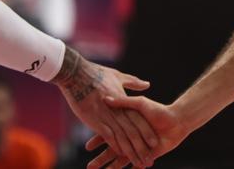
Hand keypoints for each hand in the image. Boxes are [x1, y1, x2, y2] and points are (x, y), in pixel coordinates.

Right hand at [53, 50, 158, 167]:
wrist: (78, 73)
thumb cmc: (97, 73)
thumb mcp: (118, 76)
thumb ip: (133, 82)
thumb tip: (147, 84)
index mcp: (125, 102)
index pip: (139, 121)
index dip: (147, 132)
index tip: (155, 143)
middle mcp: (119, 111)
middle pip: (134, 133)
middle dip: (142, 148)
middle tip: (149, 161)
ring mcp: (108, 117)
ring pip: (124, 139)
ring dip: (131, 153)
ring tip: (138, 164)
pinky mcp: (97, 121)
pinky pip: (109, 138)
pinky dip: (116, 147)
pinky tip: (121, 157)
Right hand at [87, 96, 187, 168]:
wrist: (178, 121)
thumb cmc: (158, 110)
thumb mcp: (139, 103)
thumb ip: (123, 103)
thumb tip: (106, 99)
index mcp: (126, 125)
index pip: (109, 134)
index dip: (98, 141)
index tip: (87, 148)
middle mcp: (130, 137)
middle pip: (112, 150)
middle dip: (101, 159)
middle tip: (89, 168)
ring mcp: (138, 147)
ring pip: (122, 159)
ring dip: (111, 168)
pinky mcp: (146, 154)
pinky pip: (135, 163)